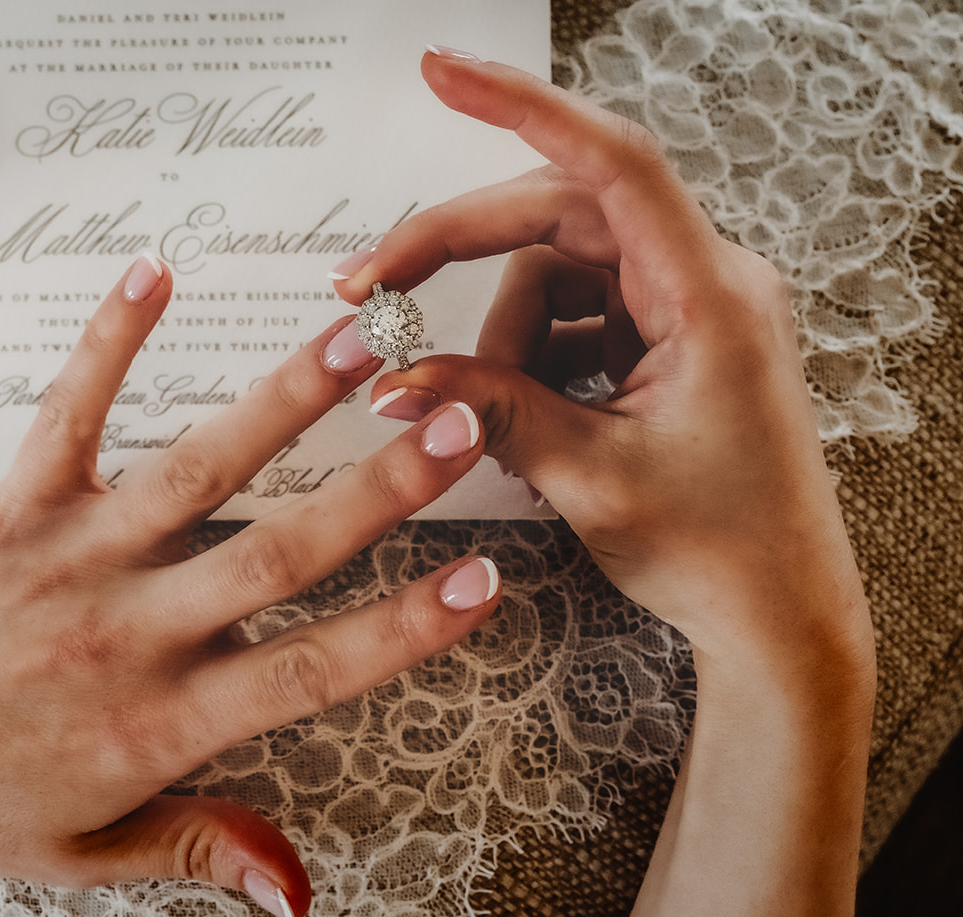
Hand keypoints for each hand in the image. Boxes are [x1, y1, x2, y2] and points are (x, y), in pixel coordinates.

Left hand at [0, 254, 503, 916]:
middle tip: (458, 423)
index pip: (308, 670)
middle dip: (378, 490)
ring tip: (353, 343)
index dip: (402, 629)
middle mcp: (124, 632)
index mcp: (157, 722)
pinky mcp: (8, 513)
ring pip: (191, 472)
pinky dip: (108, 345)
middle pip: (275, 552)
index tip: (481, 581)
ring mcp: (67, 562)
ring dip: (278, 405)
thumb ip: (201, 852)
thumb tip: (300, 893)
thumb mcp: (89, 854)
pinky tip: (153, 277)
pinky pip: (65, 416)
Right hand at [339, 50, 871, 679]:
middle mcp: (703, 283)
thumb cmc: (717, 551)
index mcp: (708, 297)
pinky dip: (529, 363)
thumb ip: (485, 410)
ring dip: (500, 341)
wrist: (777, 616)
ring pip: (552, 276)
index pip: (610, 165)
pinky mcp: (666, 343)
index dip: (521, 107)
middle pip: (555, 218)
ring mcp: (685, 312)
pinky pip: (571, 319)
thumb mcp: (587, 477)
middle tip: (369, 291)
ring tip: (506, 430)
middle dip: (457, 249)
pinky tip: (535, 431)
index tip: (442, 71)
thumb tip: (390, 377)